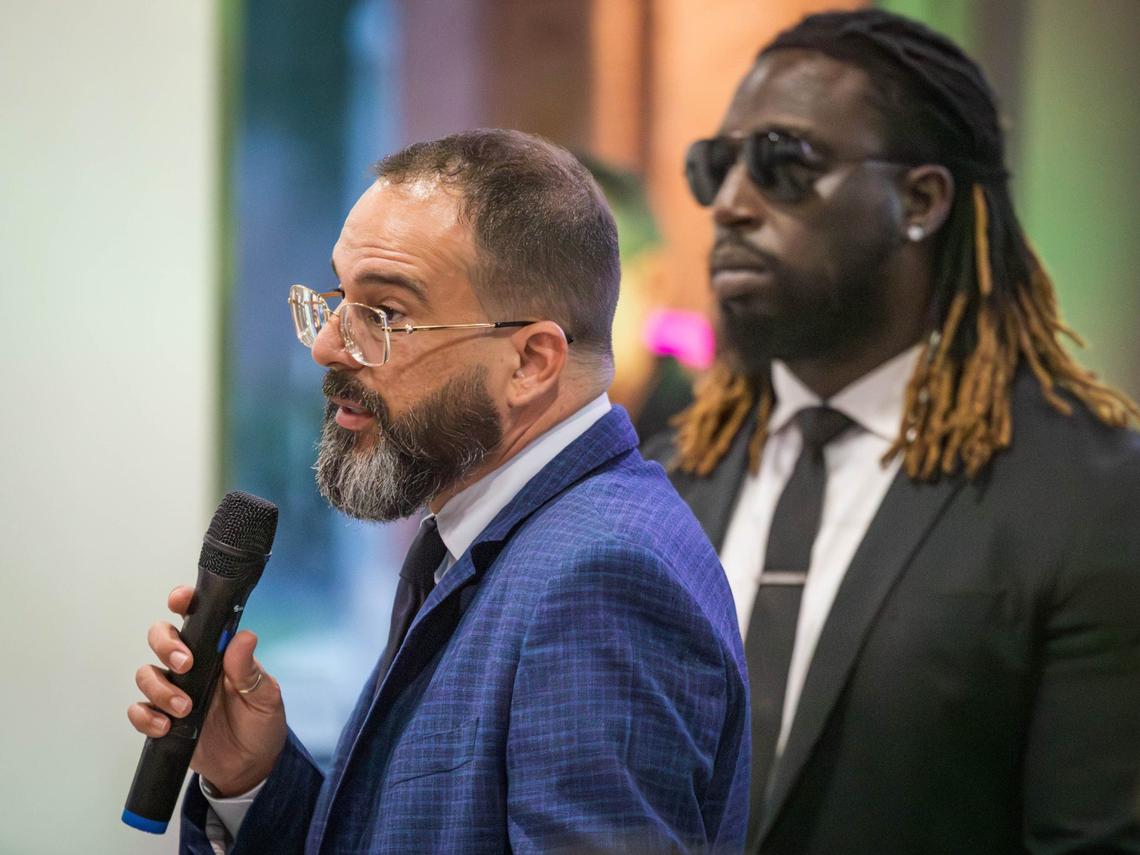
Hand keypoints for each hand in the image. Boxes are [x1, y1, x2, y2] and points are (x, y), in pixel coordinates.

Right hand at [128, 585, 287, 796]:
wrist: (250, 767)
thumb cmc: (260, 723)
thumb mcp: (265, 696)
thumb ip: (250, 670)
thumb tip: (244, 638)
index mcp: (218, 652)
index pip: (196, 618)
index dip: (182, 602)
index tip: (179, 601)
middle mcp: (192, 667)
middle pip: (161, 638)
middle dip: (166, 645)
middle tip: (185, 665)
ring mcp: (175, 691)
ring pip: (146, 674)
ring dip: (160, 688)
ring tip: (185, 708)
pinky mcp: (162, 719)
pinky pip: (139, 711)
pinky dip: (145, 716)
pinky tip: (166, 726)